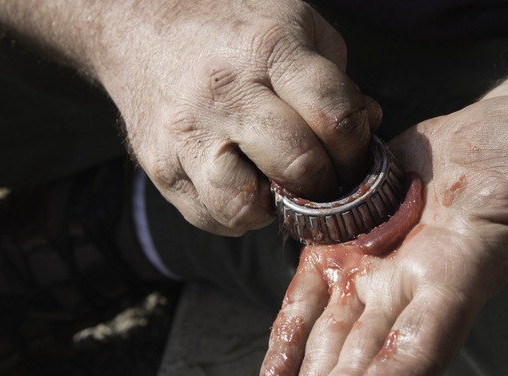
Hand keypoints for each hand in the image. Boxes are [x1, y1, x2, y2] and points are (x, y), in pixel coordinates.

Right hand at [92, 0, 380, 234]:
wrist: (139, 27)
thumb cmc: (231, 29)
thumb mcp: (294, 25)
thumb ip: (336, 79)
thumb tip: (368, 128)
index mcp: (268, 49)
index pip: (334, 116)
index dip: (357, 147)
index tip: (354, 154)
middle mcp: (225, 93)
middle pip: (299, 165)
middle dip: (327, 183)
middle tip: (327, 179)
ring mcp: (187, 134)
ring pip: (245, 206)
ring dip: (275, 208)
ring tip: (278, 186)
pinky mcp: (160, 166)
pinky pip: (211, 217)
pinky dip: (238, 215)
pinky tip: (243, 184)